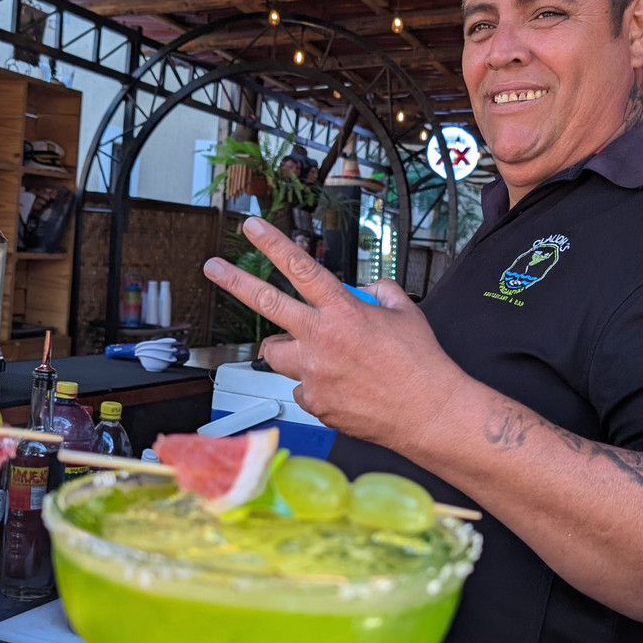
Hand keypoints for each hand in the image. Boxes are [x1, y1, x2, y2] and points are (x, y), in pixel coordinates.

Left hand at [203, 217, 463, 445]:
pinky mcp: (315, 402)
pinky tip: (340, 388)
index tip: (251, 228)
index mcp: (345, 312)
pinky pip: (301, 388)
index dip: (273, 244)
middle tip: (213, 268)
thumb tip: (365, 290)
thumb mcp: (407, 314)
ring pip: (276, 354)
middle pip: (267, 306)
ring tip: (312, 352)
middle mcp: (323, 340)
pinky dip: (314, 385)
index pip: (301, 269)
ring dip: (287, 349)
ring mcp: (314, 374)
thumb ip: (380, 293)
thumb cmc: (422, 365)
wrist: (429, 414)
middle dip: (235, 283)